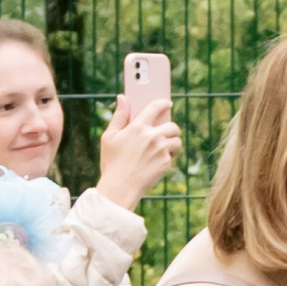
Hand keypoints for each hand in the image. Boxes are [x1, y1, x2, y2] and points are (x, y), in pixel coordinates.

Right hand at [97, 93, 180, 208]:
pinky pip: (172, 156)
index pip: (155, 107)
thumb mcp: (109, 137)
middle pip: (172, 125)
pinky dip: (168, 157)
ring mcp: (161, 150)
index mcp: (138, 127)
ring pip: (176, 141)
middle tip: (166, 130)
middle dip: (171, 127)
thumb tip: (122, 98)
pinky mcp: (166, 163)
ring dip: (173, 142)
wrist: (120, 187)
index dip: (163, 103)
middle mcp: (152, 136)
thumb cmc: (112, 162)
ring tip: (164, 147)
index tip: (168, 103)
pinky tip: (157, 161)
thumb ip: (119, 116)